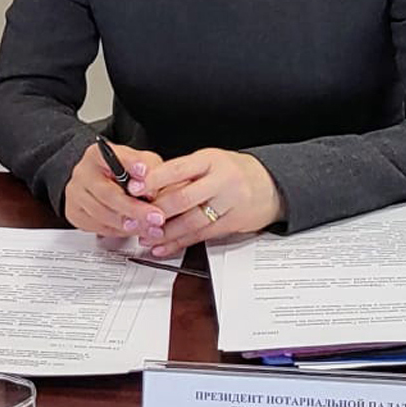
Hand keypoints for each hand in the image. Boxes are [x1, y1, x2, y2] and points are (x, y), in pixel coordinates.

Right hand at [64, 140, 164, 237]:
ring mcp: (75, 194)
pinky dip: (119, 232)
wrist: (102, 181)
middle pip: (107, 194)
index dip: (130, 165)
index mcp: (98, 154)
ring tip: (150, 228)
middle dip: (134, 209)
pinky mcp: (74, 213)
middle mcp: (82, 172)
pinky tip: (135, 230)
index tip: (144, 172)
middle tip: (156, 217)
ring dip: (129, 225)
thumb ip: (149, 169)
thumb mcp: (142, 162)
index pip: (113, 157)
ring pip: (102, 215)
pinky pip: (97, 227)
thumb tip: (149, 185)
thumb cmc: (124, 171)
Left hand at [139, 148, 283, 256]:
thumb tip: (146, 185)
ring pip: (192, 220)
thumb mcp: (209, 162)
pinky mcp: (232, 223)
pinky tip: (163, 246)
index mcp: (210, 159)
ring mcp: (229, 203)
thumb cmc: (233, 171)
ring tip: (145, 237)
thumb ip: (182, 173)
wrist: (272, 185)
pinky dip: (180, 242)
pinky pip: (202, 235)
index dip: (154, 179)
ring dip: (165, 232)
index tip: (134, 187)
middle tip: (134, 218)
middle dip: (155, 210)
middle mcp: (221, 180)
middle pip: (184, 197)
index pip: (178, 168)